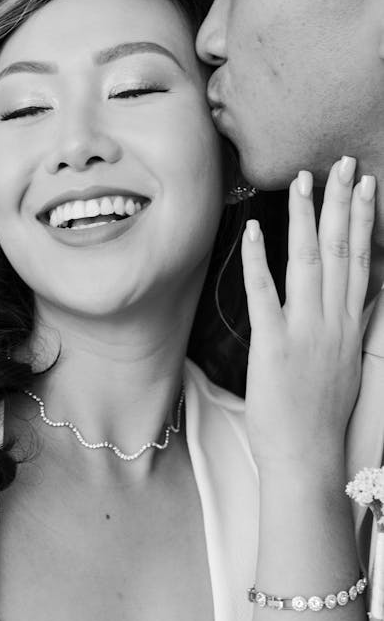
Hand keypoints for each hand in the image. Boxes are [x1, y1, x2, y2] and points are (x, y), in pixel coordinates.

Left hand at [242, 157, 375, 473]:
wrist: (307, 456)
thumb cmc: (323, 414)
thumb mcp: (348, 362)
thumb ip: (350, 324)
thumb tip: (355, 295)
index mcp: (352, 324)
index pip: (362, 260)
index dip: (364, 220)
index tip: (366, 186)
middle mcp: (334, 321)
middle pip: (340, 251)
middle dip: (342, 204)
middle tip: (342, 164)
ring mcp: (305, 330)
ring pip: (307, 262)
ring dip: (305, 218)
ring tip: (303, 181)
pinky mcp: (273, 344)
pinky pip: (264, 293)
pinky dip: (258, 260)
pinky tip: (253, 229)